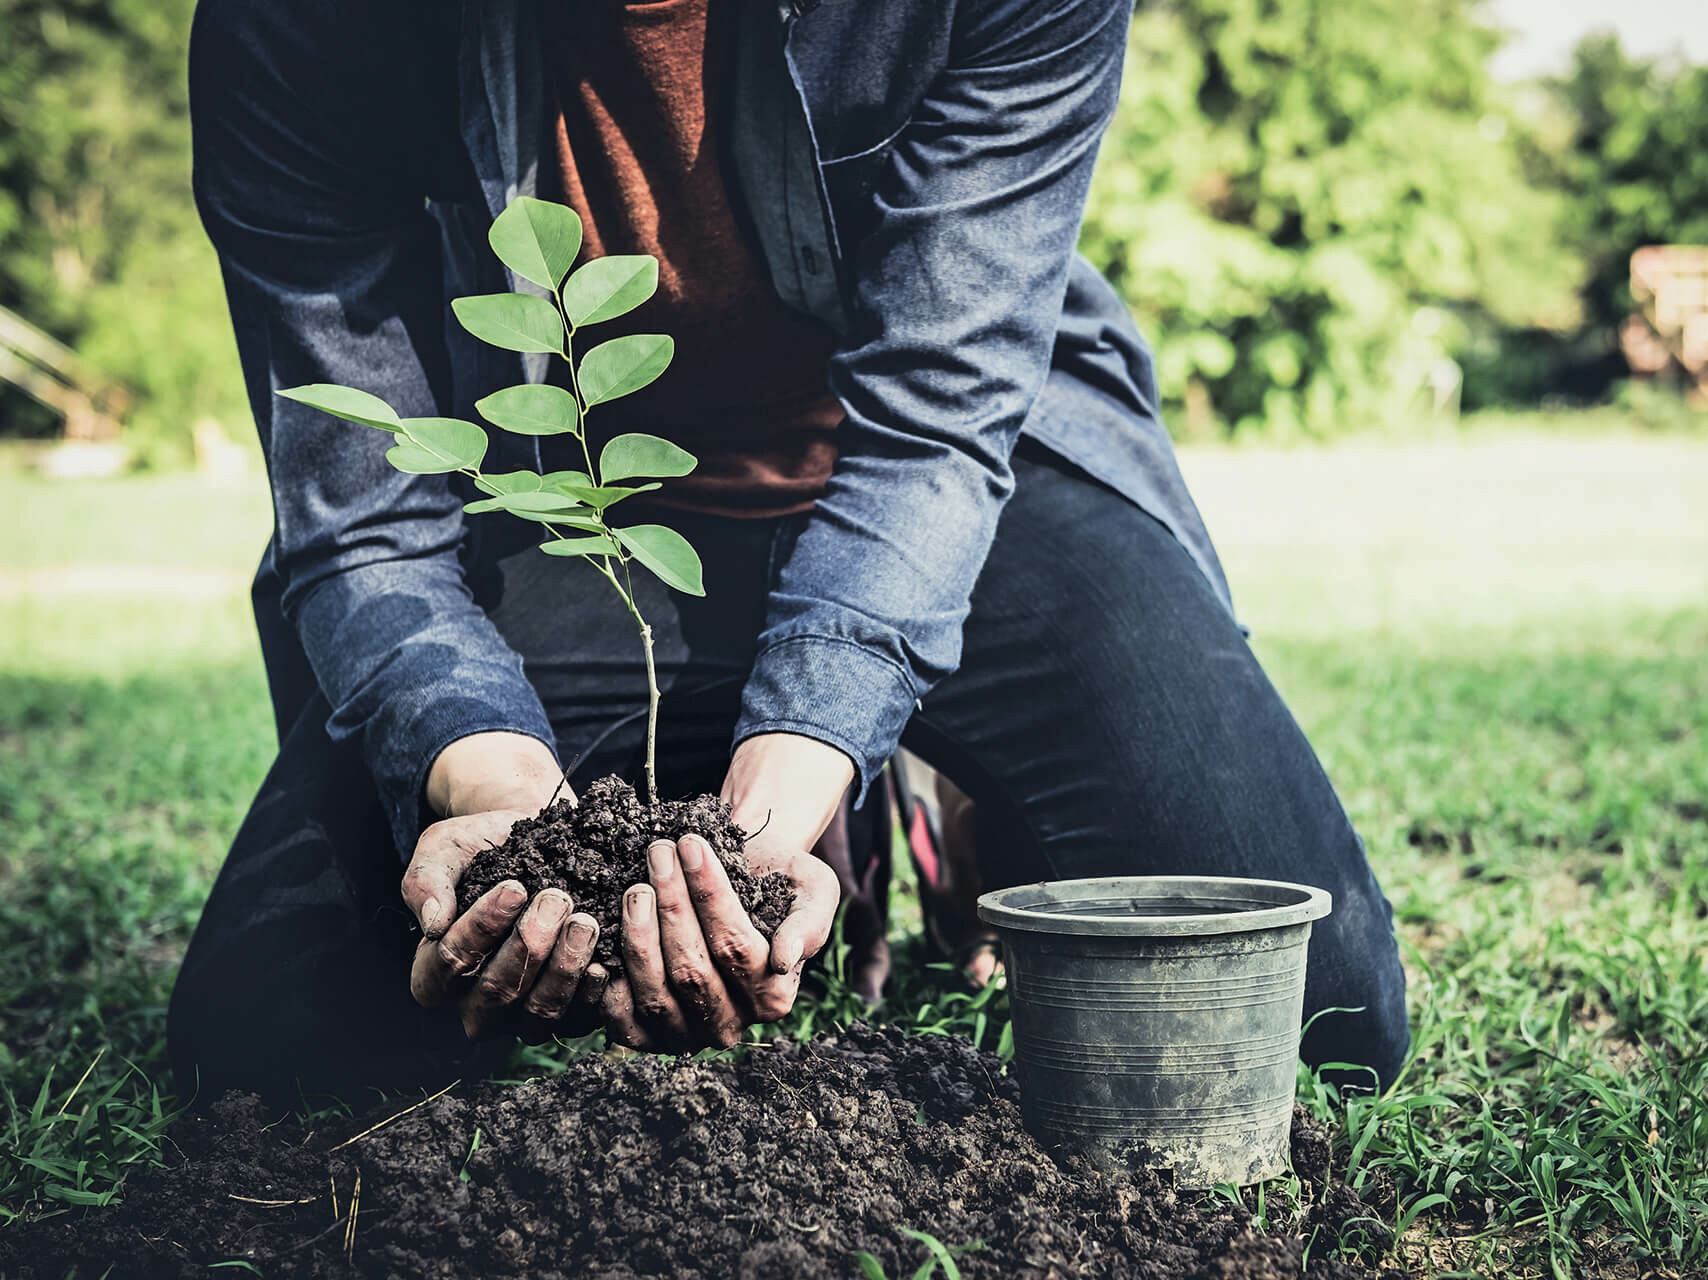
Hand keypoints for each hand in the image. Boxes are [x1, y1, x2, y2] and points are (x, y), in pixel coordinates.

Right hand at [402, 731, 606, 1037]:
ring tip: (584, 921)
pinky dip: (592, 990)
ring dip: (564, 966)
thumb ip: (426, 882)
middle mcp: (474, 1005)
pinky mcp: (565, 1014)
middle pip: (497, 992)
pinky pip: (579, 1018)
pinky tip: (604, 958)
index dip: (480, 929)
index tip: (512, 888)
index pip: (448, 965)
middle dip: (529, 946)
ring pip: (539, 1010)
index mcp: (434, 974)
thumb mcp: (442, 851)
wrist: (529, 841)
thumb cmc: (478, 849)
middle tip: (556, 899)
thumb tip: (434, 923)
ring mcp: (521, 1015)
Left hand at [601, 732, 853, 1050]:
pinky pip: (623, 1017)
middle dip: (672, 905)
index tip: (691, 843)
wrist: (740, 878)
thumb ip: (811, 922)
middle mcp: (732, 1025)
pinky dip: (609, 979)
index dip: (710, 895)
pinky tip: (604, 935)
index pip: (736, 947)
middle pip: (693, 970)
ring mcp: (687, 1034)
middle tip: (657, 851)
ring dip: (639, 932)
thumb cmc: (778, 879)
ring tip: (635, 884)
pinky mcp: (647, 1035)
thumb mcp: (814, 888)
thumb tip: (783, 958)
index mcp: (775, 997)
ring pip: (658, 991)